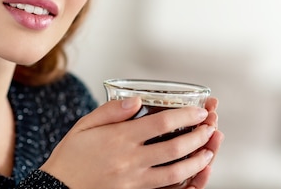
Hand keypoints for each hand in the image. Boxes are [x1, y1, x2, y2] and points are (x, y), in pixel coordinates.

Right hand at [41, 97, 221, 188]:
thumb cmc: (70, 157)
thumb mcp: (85, 125)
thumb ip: (111, 111)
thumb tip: (136, 100)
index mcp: (119, 139)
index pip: (161, 124)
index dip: (184, 115)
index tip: (199, 110)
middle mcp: (130, 160)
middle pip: (174, 148)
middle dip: (198, 137)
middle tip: (211, 128)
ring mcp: (134, 180)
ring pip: (175, 172)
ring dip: (196, 161)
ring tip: (208, 152)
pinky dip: (182, 182)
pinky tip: (190, 175)